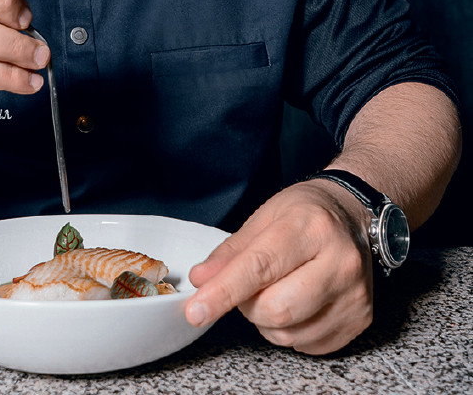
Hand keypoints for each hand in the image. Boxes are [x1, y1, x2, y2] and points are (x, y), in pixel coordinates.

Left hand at [185, 181, 373, 353]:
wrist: (352, 214)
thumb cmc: (306, 213)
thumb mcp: (263, 217)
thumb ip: (230, 252)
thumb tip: (202, 280)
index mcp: (311, 227)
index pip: (259, 267)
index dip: (224, 292)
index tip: (197, 310)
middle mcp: (340, 261)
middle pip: (276, 308)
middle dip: (248, 305)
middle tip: (249, 285)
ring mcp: (354, 293)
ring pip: (288, 332)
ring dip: (267, 320)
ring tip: (276, 288)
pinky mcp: (360, 318)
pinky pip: (308, 344)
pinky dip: (290, 330)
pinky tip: (297, 301)